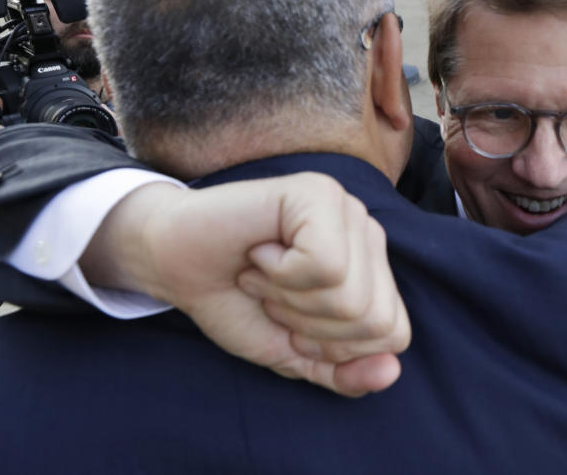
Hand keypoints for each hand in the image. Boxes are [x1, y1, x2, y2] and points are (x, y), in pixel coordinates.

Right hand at [80, 173, 410, 396]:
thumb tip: (390, 373)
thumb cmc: (236, 300)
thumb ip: (343, 372)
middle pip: (375, 319)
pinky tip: (261, 251)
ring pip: (351, 296)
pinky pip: (326, 265)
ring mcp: (346, 208)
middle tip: (273, 293)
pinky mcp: (318, 193)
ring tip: (264, 272)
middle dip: (310, 325)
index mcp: (372, 267)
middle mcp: (367, 231)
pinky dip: (281, 274)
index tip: (289, 317)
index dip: (332, 346)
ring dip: (290, 299)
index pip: (393, 335)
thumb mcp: (294, 353)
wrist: (173, 265)